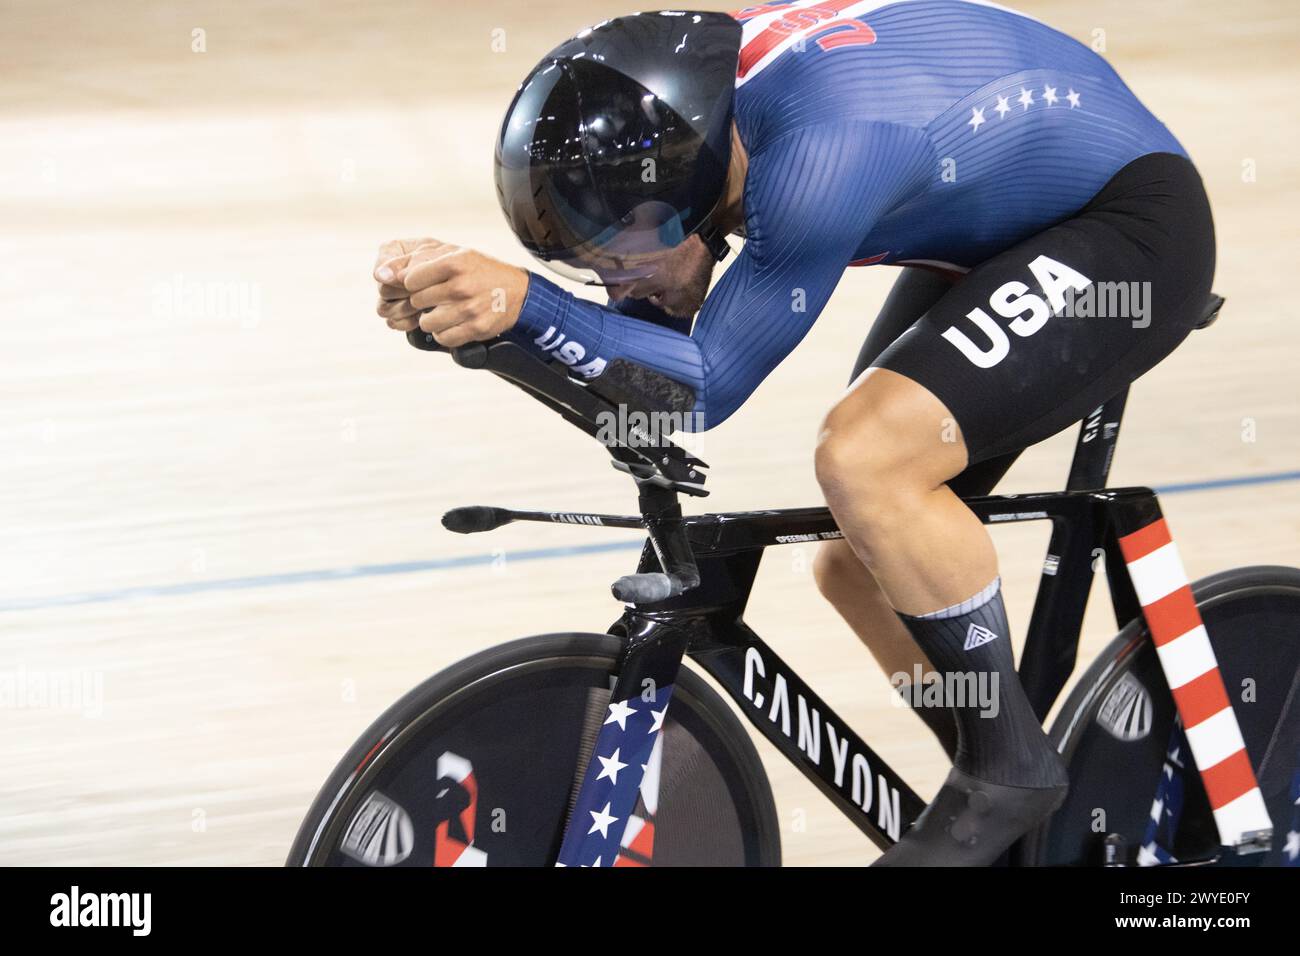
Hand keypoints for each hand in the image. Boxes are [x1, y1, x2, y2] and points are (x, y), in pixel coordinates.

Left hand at [372, 239, 529, 346]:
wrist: (518, 293)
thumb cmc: (481, 271)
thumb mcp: (456, 255)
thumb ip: (420, 261)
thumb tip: (382, 274)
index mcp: (454, 263)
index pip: (410, 279)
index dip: (413, 283)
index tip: (422, 284)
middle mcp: (461, 286)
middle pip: (417, 302)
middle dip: (423, 301)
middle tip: (437, 298)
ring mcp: (469, 310)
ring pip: (426, 323)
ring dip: (431, 319)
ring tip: (445, 311)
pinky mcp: (475, 329)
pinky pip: (443, 338)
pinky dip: (444, 333)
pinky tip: (455, 322)